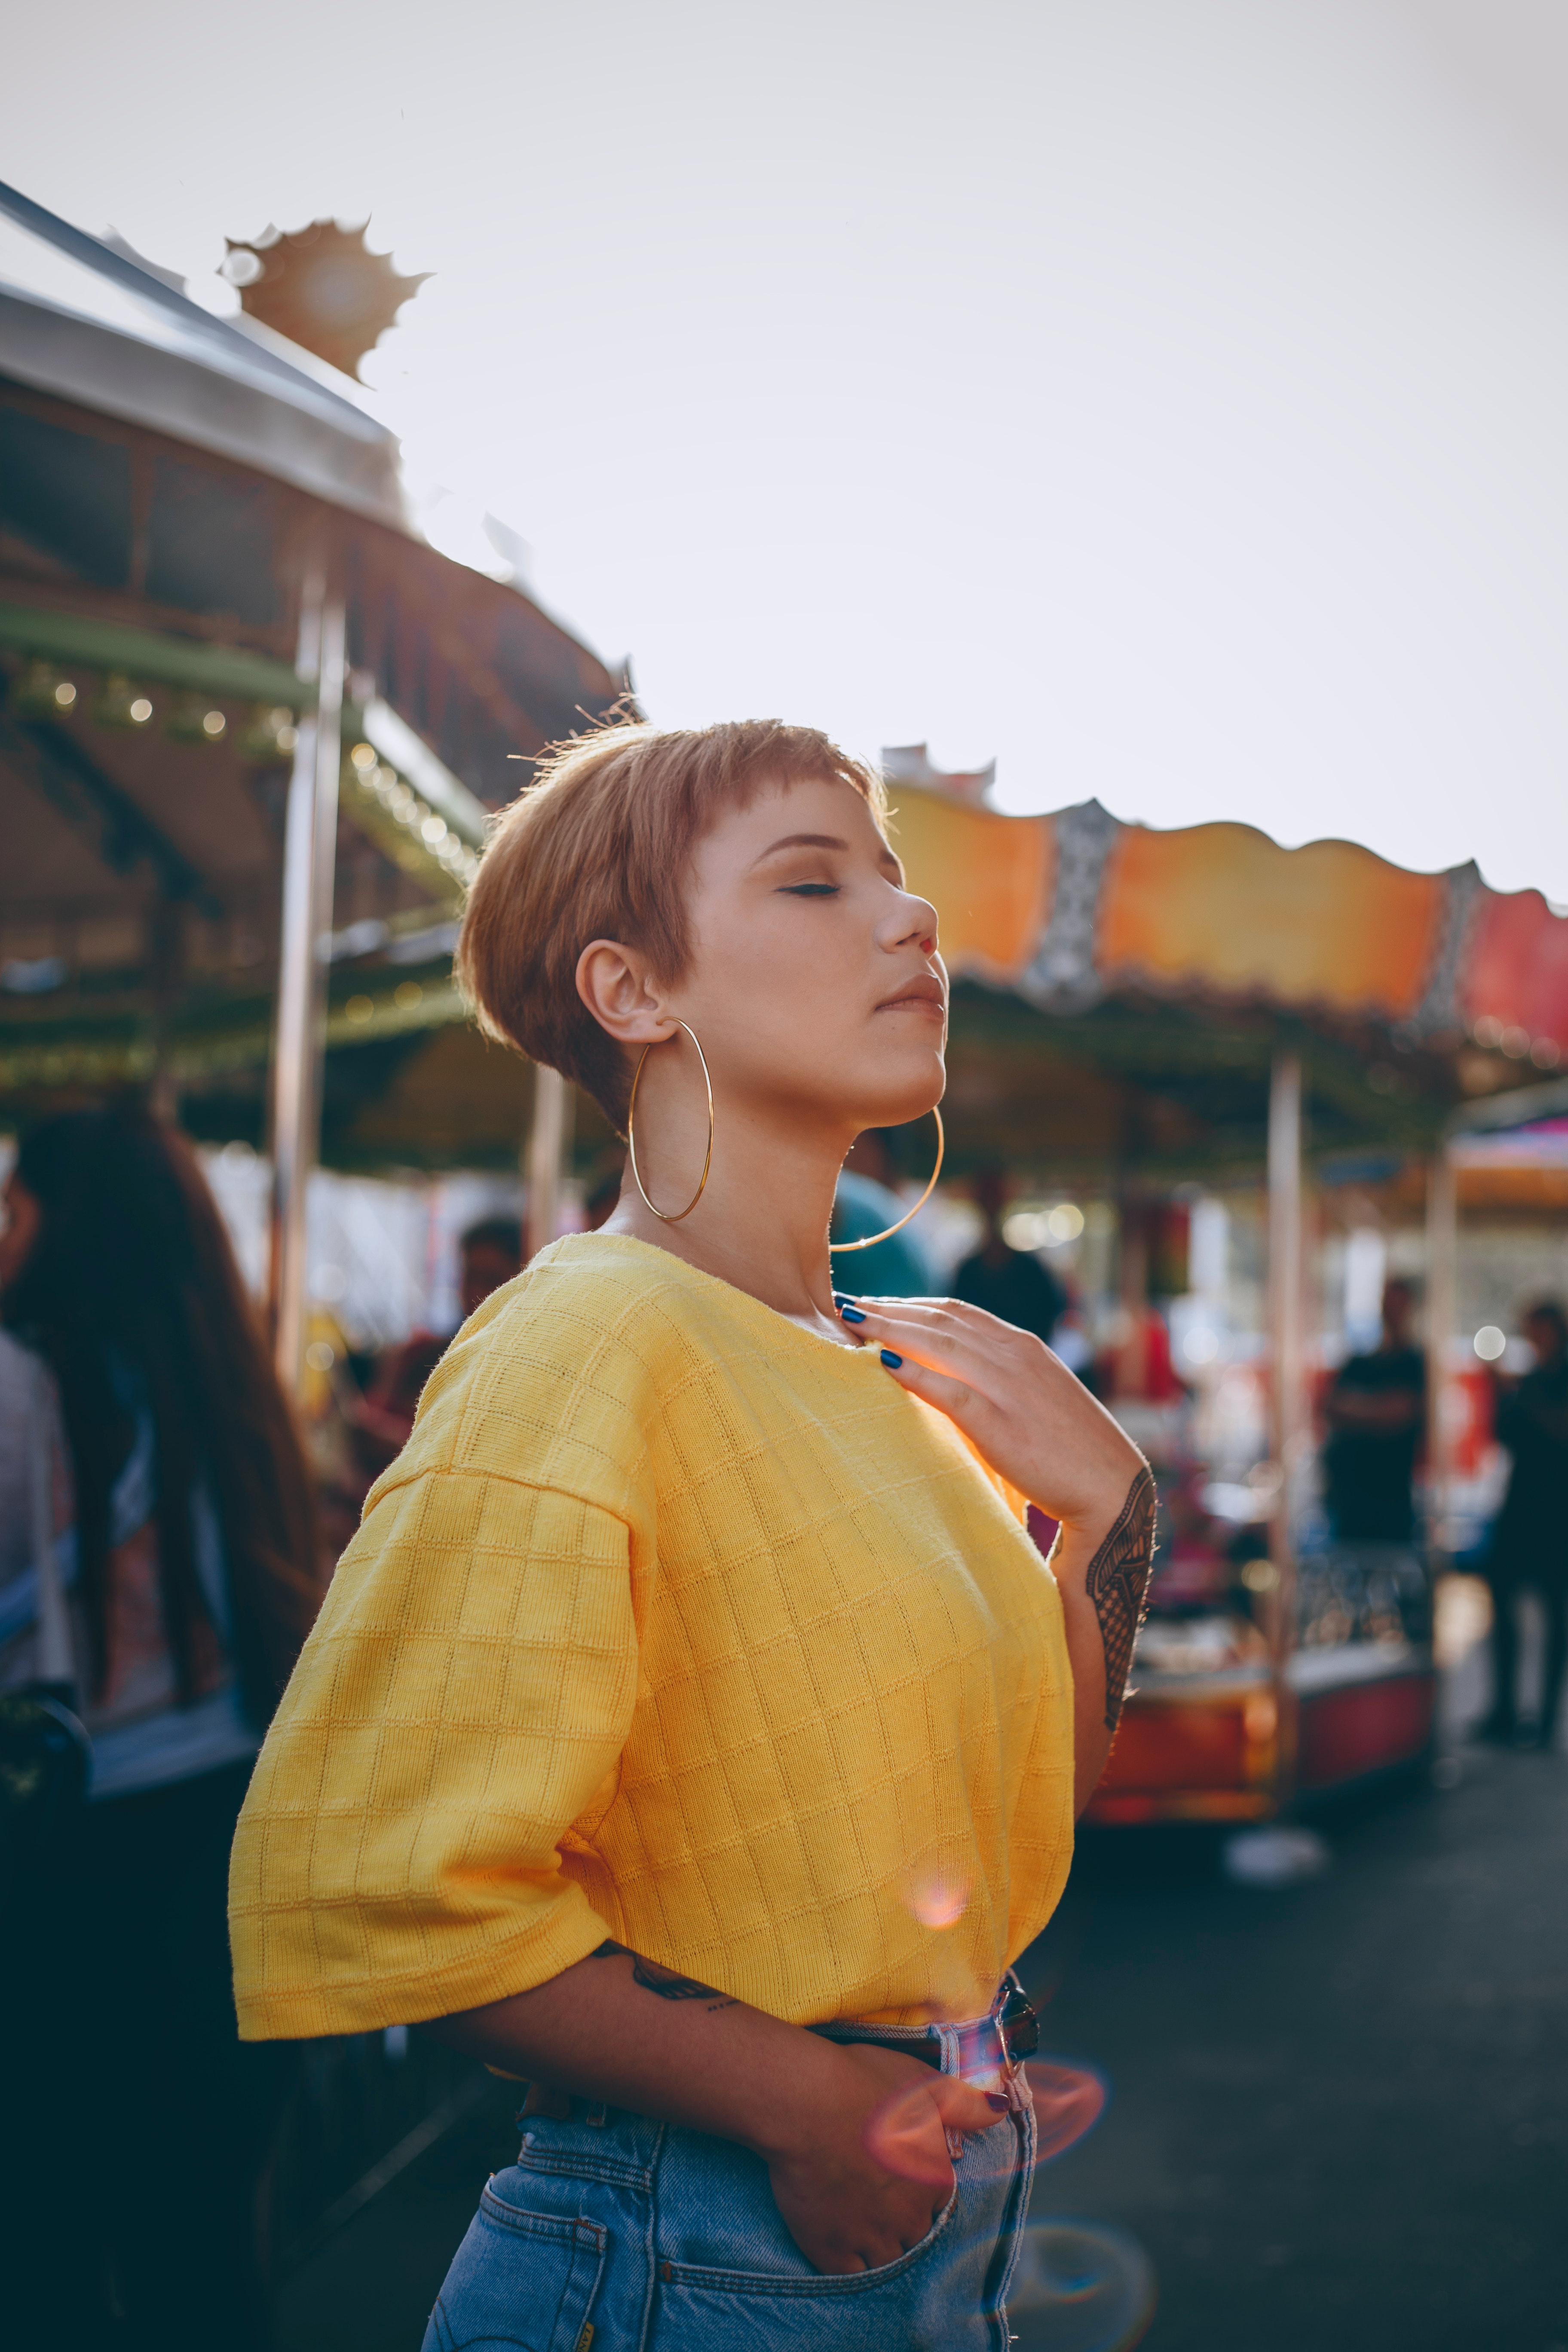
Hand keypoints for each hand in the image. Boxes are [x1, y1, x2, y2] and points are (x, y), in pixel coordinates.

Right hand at [762, 2044, 1006, 2274]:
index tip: (900, 2176)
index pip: (940, 2201)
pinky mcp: (832, 2251)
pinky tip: (839, 2240)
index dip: (920, 2189)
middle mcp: (909, 2218)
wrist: (805, 2104)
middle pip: (915, 2234)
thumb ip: (966, 2104)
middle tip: (876, 2197)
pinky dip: (849, 2261)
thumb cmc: (863, 2084)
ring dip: (878, 2245)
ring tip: (858, 2220)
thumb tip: (1001, 2110)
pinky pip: (851, 2273)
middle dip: (901, 2220)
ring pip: (886, 2259)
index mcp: (934, 2180)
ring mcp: (871, 2238)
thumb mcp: (924, 2082)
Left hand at [838, 1295, 1142, 1531]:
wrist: (1112, 1488)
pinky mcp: (1001, 1423)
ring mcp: (1008, 1386)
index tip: (874, 1304)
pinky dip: (916, 1373)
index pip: (956, 1312)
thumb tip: (952, 1376)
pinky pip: (951, 1390)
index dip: (910, 1303)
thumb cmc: (1071, 1451)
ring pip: (939, 1341)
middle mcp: (1013, 1355)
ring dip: (890, 1327)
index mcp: (1021, 1347)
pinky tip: (884, 1363)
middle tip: (846, 1304)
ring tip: (850, 1321)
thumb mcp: (1034, 1399)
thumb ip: (998, 1380)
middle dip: (889, 1307)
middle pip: (939, 1318)